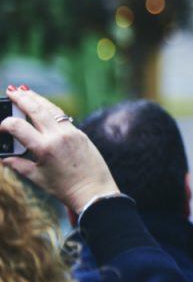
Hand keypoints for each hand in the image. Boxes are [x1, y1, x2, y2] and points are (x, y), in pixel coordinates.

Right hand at [1, 86, 118, 212]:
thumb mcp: (37, 177)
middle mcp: (58, 136)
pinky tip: (43, 105)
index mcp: (44, 148)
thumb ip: (18, 164)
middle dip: (21, 99)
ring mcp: (71, 132)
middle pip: (36, 110)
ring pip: (51, 109)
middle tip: (11, 91)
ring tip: (24, 91)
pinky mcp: (80, 132)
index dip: (5, 124)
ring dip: (37, 98)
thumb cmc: (64, 187)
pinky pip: (62, 116)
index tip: (1, 125)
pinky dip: (50, 108)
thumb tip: (4, 158)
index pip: (18, 127)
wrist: (93, 190)